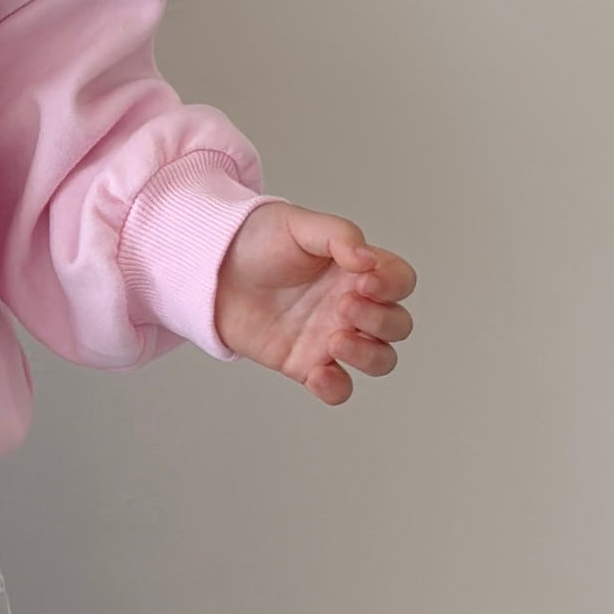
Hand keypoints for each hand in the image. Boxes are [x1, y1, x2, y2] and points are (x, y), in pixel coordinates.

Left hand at [212, 202, 414, 405]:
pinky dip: (337, 388)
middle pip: (397, 325)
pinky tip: (318, 374)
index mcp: (357, 270)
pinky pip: (339, 388)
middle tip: (343, 307)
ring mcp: (332, 337)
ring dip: (368, 355)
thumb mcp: (298, 225)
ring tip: (334, 340)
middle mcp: (351, 305)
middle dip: (380, 320)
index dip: (393, 285)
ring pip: (380, 360)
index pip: (401, 281)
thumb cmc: (257, 241)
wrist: (212, 269)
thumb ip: (339, 236)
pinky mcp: (306, 364)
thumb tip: (368, 260)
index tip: (364, 281)